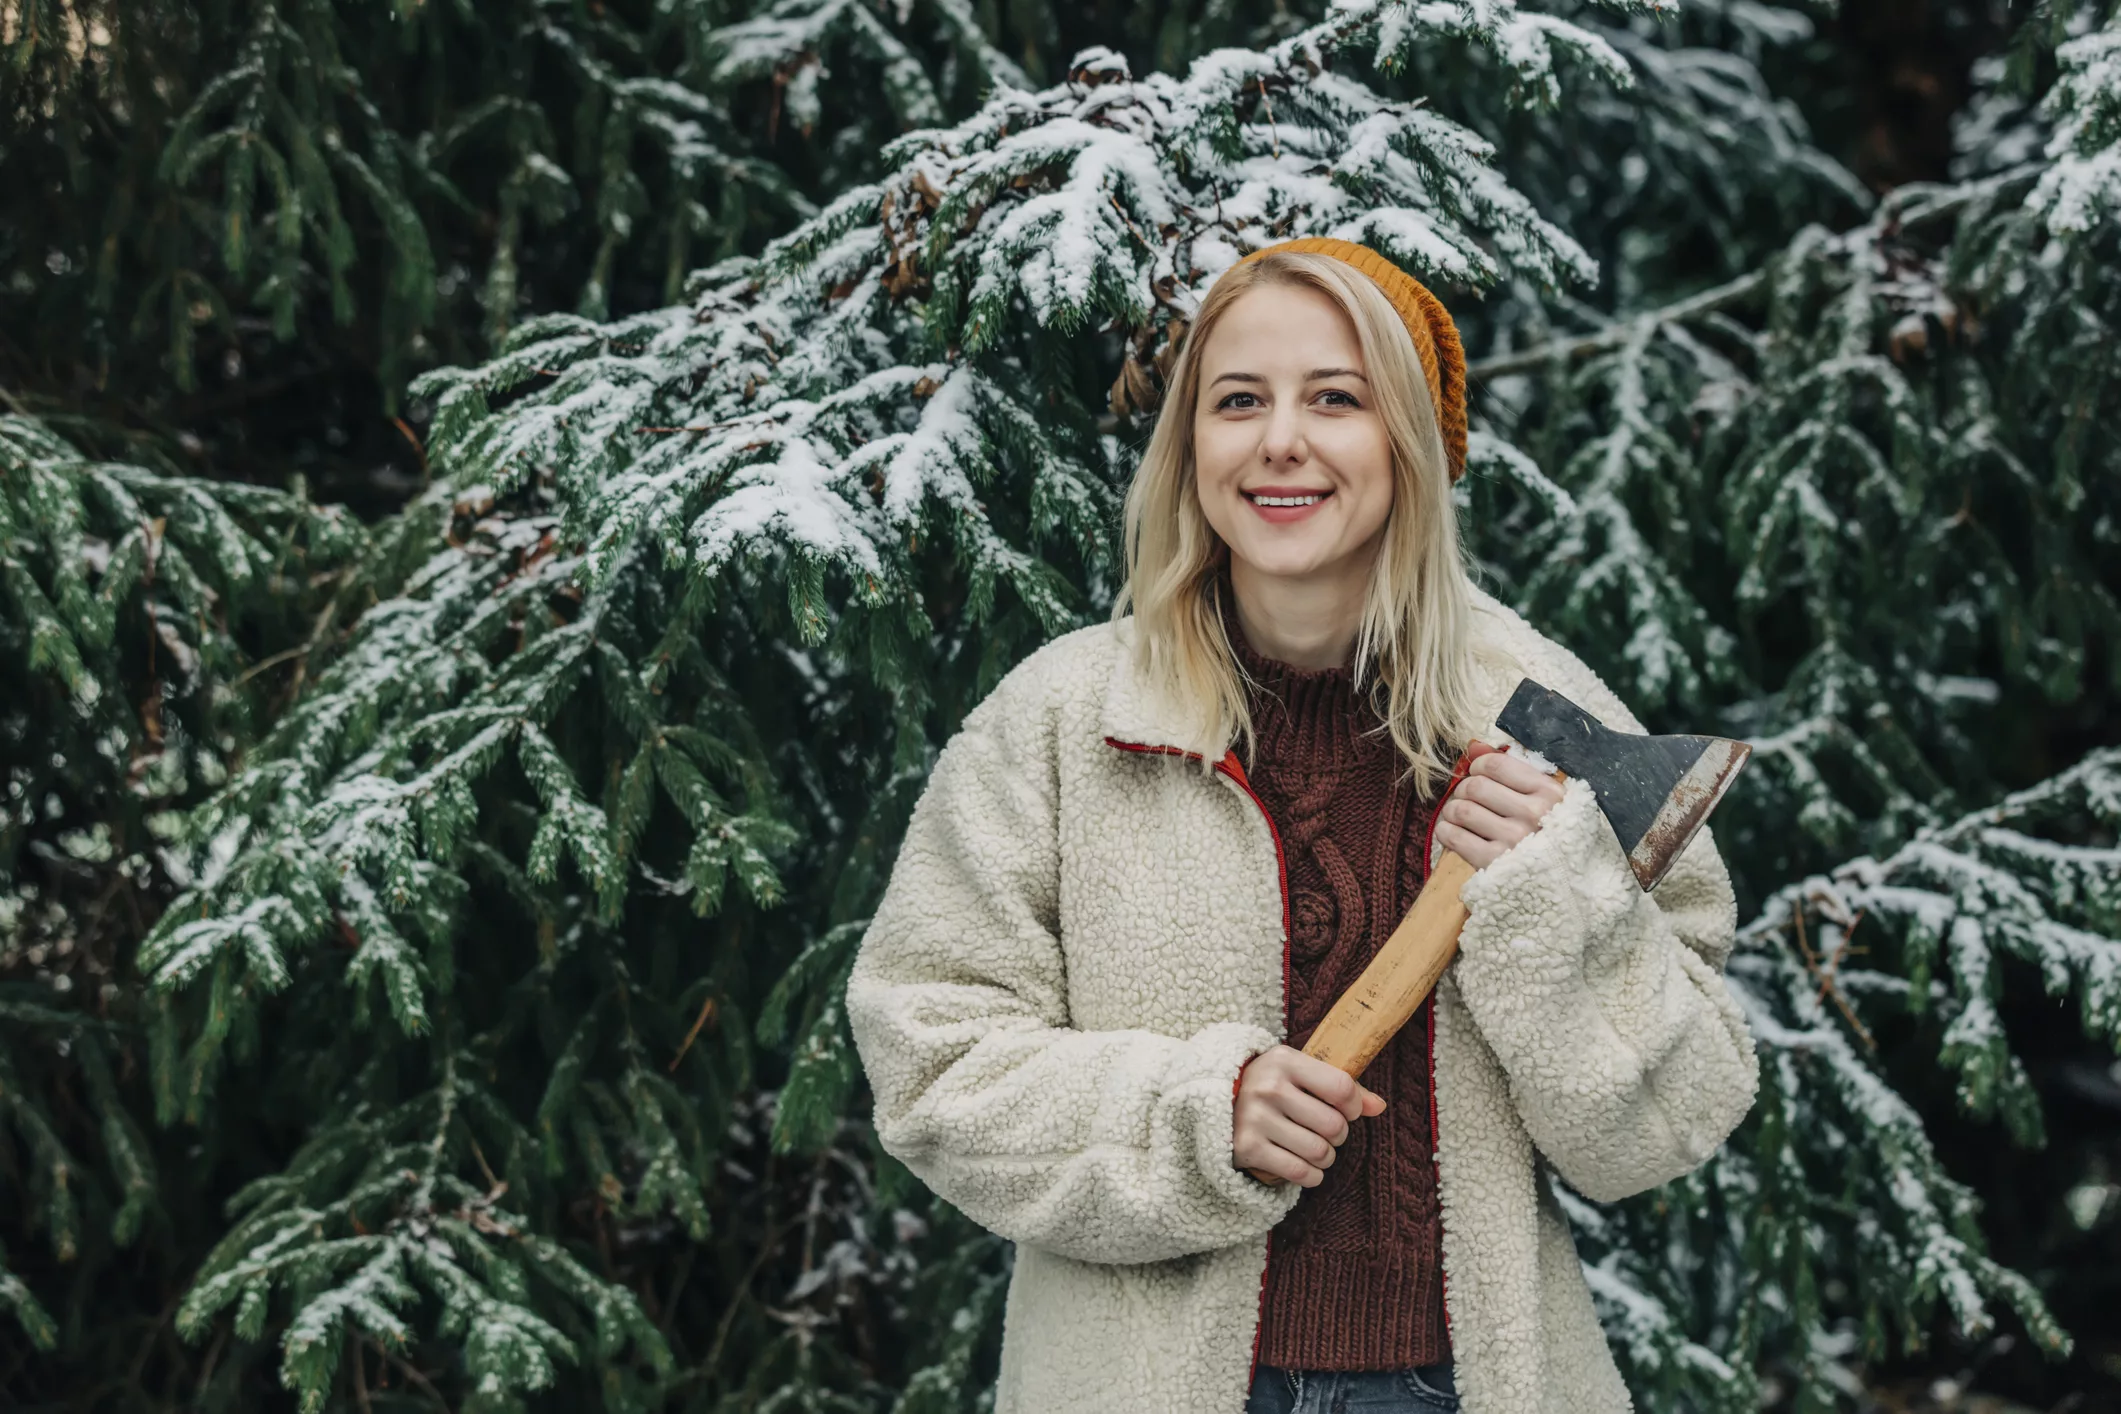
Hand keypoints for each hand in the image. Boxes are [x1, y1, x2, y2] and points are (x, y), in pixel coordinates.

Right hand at [1232, 1045, 1385, 1186]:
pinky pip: (1300, 1172)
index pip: (1342, 1087)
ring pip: (1320, 1152)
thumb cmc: (1271, 1086)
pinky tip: (1305, 1166)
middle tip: (1327, 1132)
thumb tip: (1379, 1106)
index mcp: (1284, 1060)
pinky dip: (1311, 1175)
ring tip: (1315, 1149)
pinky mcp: (1247, 1148)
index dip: (1355, 1105)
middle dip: (1339, 1135)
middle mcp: (1268, 1087)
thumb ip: (1341, 1087)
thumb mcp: (1300, 1074)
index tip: (1348, 1111)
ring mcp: (1255, 1118)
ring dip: (1326, 1157)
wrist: (1214, 1101)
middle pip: (1335, 1125)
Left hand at [1431, 744, 1565, 870]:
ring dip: (1452, 810)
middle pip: (1475, 786)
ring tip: (1460, 815)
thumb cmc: (1554, 835)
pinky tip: (1452, 832)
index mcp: (1550, 793)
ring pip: (1461, 809)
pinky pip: (1453, 836)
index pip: (1496, 765)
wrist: (1568, 885)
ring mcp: (1513, 840)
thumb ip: (1512, 768)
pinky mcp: (1494, 864)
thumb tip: (1474, 746)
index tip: (1479, 774)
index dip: (1479, 766)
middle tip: (1469, 797)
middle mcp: (1533, 815)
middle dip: (1465, 788)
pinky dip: (1445, 831)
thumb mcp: (1546, 799)